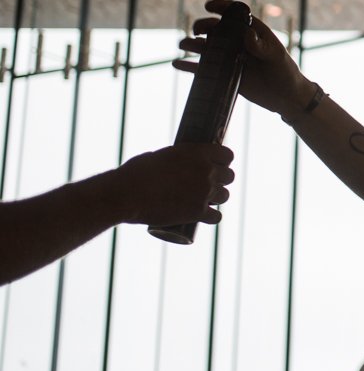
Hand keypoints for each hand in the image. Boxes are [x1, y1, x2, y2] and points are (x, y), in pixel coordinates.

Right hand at [112, 143, 235, 225]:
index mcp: (197, 153)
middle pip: (229, 176)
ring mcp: (204, 192)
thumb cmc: (136, 172)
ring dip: (218, 198)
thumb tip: (178, 163)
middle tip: (211, 184)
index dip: (224, 161)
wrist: (126, 195)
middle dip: (222, 180)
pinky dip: (212, 217)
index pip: (227, 155)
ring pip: (225, 196)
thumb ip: (176, 160)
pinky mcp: (198, 212)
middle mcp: (206, 171)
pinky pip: (217, 217)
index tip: (219, 165)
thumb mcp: (160, 156)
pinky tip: (208, 216)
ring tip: (207, 199)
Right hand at [175, 0, 313, 116]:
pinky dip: (188, 66)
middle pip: (216, 30)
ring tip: (183, 44)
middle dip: (204, 26)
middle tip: (198, 31)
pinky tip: (176, 63)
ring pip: (206, 48)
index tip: (209, 6)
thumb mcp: (276, 57)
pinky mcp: (223, 76)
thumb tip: (247, 34)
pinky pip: (202, 70)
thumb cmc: (285, 72)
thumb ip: (262, 46)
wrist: (286, 97)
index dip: (221, 8)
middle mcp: (237, 43)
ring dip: (192, 44)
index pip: (234, 15)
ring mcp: (229, 59)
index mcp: (252, 32)